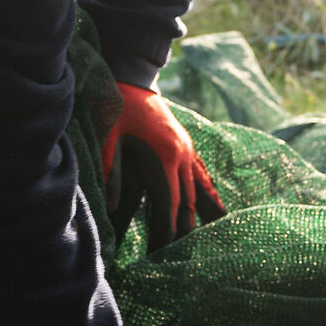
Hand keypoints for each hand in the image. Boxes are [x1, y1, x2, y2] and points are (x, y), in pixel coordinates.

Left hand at [101, 83, 222, 248]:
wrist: (132, 76)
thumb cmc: (117, 104)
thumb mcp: (108, 136)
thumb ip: (111, 170)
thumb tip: (112, 206)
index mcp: (166, 154)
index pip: (172, 199)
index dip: (171, 225)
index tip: (169, 245)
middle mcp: (183, 152)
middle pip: (190, 196)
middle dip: (189, 224)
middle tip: (189, 248)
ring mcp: (186, 146)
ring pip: (201, 183)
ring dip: (207, 206)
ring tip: (218, 228)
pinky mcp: (184, 141)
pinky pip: (199, 169)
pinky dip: (205, 186)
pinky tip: (209, 197)